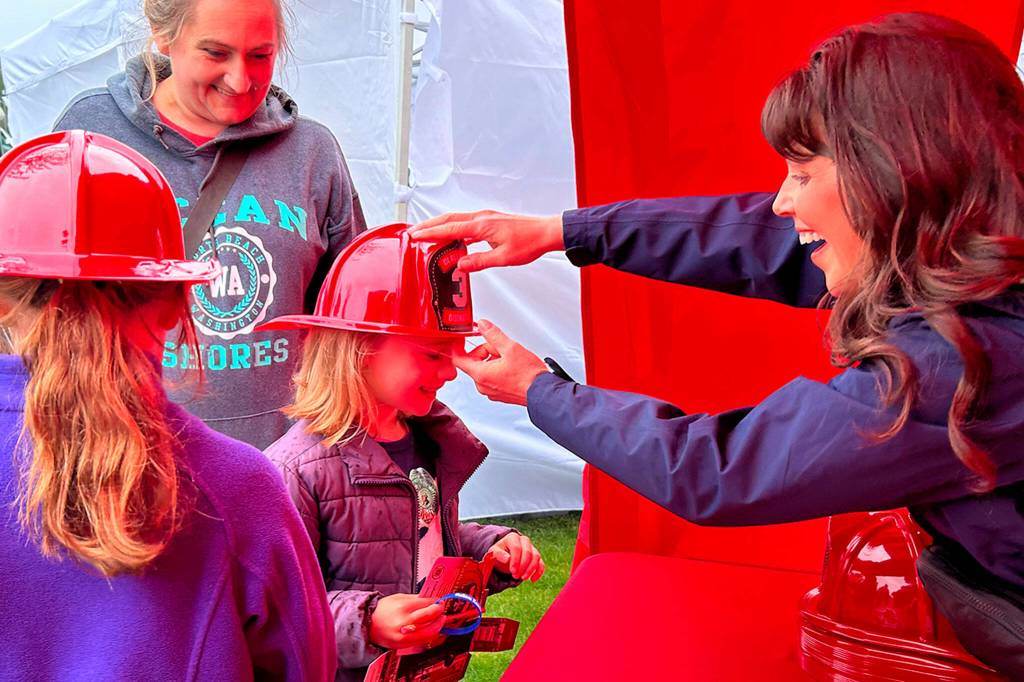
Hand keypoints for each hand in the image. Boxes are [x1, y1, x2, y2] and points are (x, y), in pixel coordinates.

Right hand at [369, 593, 445, 649]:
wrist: (368, 626)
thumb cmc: (383, 611)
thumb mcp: (398, 598)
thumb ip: (416, 598)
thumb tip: (431, 599)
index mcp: (402, 607)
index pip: (426, 604)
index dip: (436, 602)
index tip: (439, 600)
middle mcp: (404, 622)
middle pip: (429, 617)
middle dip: (439, 612)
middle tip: (442, 609)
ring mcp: (404, 635)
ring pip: (429, 632)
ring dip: (438, 625)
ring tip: (441, 619)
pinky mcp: (404, 645)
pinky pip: (423, 641)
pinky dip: (431, 635)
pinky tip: (433, 629)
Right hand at [409, 210, 564, 272]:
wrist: (546, 232)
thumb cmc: (530, 242)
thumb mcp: (503, 258)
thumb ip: (479, 262)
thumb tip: (460, 265)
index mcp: (482, 225)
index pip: (449, 228)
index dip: (430, 232)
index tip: (415, 235)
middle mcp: (482, 218)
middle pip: (448, 219)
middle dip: (429, 225)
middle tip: (414, 232)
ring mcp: (486, 218)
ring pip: (457, 220)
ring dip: (441, 227)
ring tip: (428, 235)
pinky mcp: (491, 222)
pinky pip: (467, 224)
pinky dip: (455, 230)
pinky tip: (453, 239)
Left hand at [454, 320, 547, 405]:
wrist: (543, 392)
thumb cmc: (529, 376)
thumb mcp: (510, 347)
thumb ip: (493, 334)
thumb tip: (483, 325)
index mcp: (481, 374)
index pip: (458, 359)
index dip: (458, 346)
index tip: (462, 339)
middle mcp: (482, 385)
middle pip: (474, 362)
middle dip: (485, 351)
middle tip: (501, 348)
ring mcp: (490, 391)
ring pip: (484, 369)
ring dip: (493, 360)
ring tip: (510, 359)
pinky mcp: (499, 394)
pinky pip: (492, 377)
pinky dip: (499, 369)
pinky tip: (512, 367)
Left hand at [486, 533, 545, 581]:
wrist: (504, 555)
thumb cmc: (499, 553)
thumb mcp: (494, 553)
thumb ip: (498, 555)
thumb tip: (507, 559)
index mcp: (513, 538)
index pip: (517, 548)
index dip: (515, 560)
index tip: (512, 571)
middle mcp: (524, 540)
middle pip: (528, 552)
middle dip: (523, 566)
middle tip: (515, 576)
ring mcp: (532, 548)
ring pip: (536, 557)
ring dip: (530, 569)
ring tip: (522, 578)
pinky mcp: (536, 557)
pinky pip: (541, 563)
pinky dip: (538, 572)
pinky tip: (532, 580)